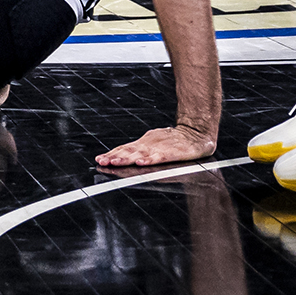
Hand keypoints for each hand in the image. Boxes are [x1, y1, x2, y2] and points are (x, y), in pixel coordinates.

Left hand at [94, 124, 216, 167]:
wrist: (196, 132)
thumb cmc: (174, 140)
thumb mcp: (154, 143)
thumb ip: (140, 150)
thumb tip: (122, 155)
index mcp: (144, 143)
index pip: (124, 149)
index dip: (112, 154)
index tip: (99, 159)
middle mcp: (149, 144)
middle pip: (129, 151)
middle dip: (114, 157)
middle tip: (102, 161)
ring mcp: (160, 147)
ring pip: (140, 153)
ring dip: (127, 158)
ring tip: (115, 162)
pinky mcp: (173, 152)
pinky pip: (160, 156)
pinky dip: (150, 159)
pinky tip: (142, 162)